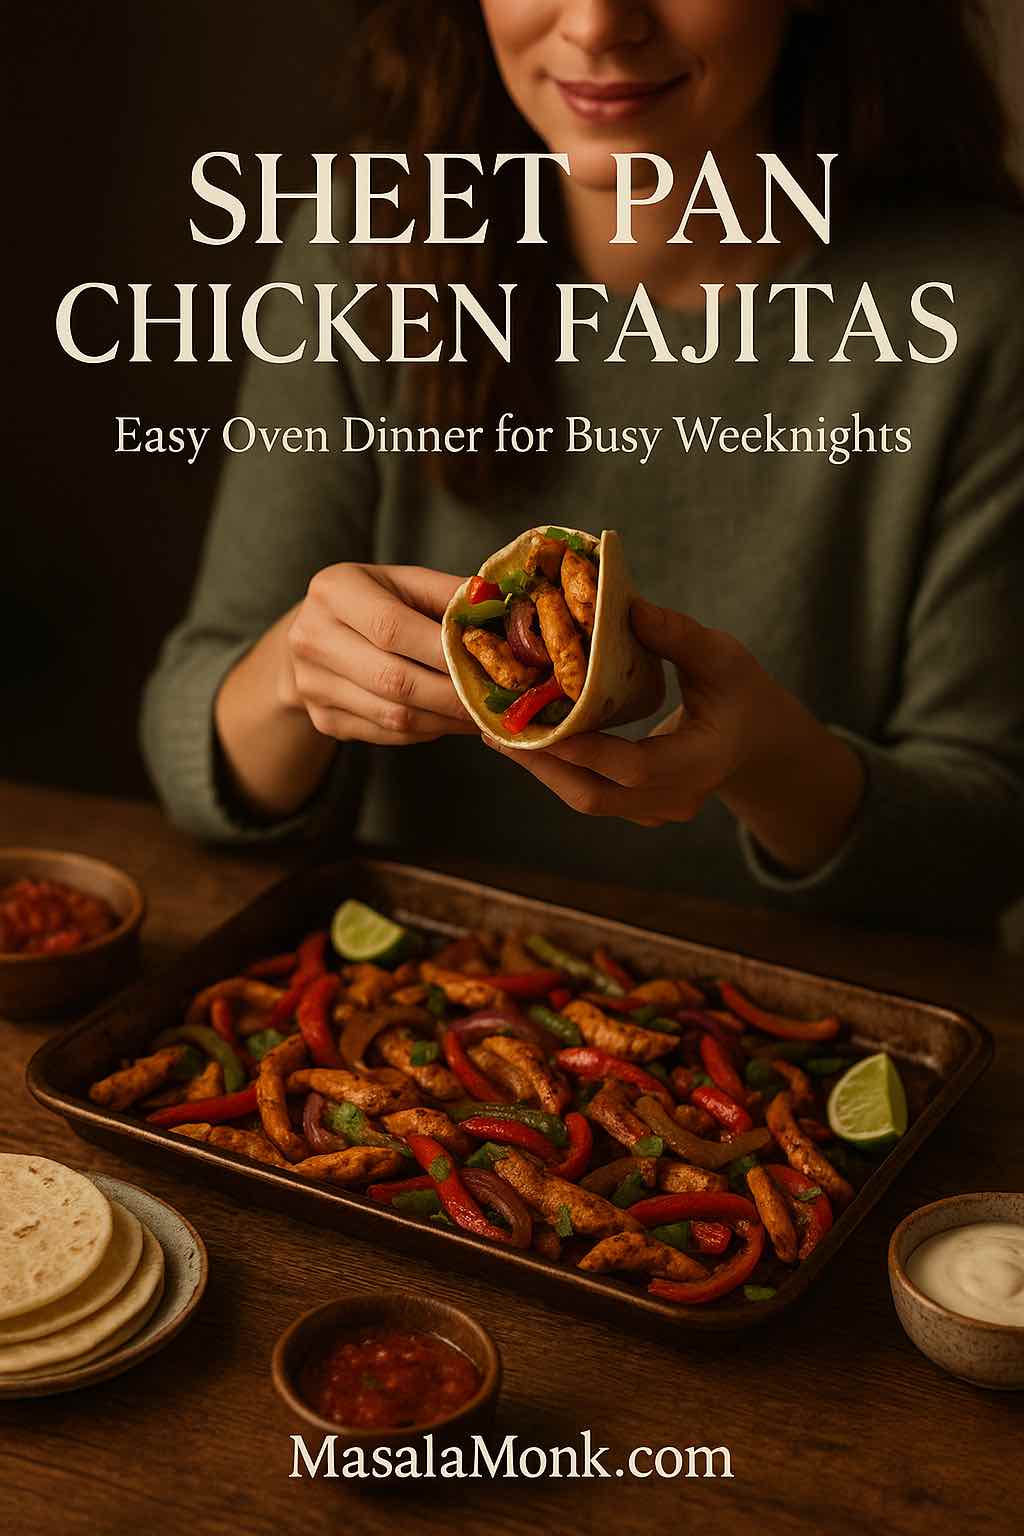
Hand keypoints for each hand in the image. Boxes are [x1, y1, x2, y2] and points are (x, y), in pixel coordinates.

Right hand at [284, 563, 477, 745]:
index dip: (443, 652)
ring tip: (483, 713)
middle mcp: (311, 638)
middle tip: (496, 699)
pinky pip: (388, 734)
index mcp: (333, 591)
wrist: (316, 634)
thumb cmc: (375, 601)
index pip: (392, 628)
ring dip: (447, 719)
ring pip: (394, 715)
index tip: (489, 665)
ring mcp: (312, 685)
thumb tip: (502, 613)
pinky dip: (429, 731)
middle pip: (394, 679)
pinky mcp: (324, 720)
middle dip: (454, 694)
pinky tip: (453, 720)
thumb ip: (449, 595)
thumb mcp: (406, 583)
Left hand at [485, 597, 863, 872]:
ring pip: (587, 800)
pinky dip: (558, 769)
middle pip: (596, 796)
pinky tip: (529, 739)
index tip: (539, 722)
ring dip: (542, 768)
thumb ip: (679, 635)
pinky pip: (591, 795)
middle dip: (542, 763)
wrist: (757, 741)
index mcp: (701, 762)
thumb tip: (627, 605)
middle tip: (495, 728)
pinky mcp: (639, 809)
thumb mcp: (723, 656)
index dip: (585, 749)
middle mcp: (676, 797)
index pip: (635, 766)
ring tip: (498, 731)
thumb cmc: (742, 693)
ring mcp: (656, 811)